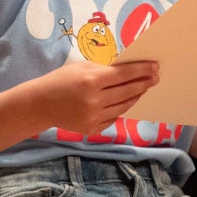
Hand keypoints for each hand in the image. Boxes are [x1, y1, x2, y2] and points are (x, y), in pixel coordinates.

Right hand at [31, 60, 158, 135]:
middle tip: (155, 77)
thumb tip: (128, 71)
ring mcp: (94, 117)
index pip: (124, 74)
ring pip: (124, 106)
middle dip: (144, 83)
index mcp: (91, 81)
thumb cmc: (61, 80)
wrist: (40, 105)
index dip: (142, 70)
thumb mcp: (81, 67)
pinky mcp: (92, 129)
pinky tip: (127, 101)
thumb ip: (104, 70)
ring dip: (136, 96)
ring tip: (143, 88)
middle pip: (127, 91)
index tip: (155, 67)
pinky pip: (114, 117)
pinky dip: (122, 108)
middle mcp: (94, 100)